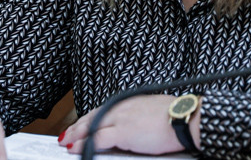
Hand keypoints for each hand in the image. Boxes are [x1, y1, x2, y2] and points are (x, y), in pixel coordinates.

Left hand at [59, 94, 200, 154]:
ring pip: (91, 126)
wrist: (184, 117)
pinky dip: (83, 144)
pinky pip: (97, 139)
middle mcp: (122, 107)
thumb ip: (140, 116)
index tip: (82, 124)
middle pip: (93, 116)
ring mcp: (121, 119)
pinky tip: (75, 148)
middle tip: (66, 135)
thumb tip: (137, 125)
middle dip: (78, 126)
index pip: (104, 110)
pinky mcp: (123, 132)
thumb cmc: (176, 115)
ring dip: (76, 135)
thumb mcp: (154, 110)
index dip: (90, 118)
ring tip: (66, 142)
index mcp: (129, 102)